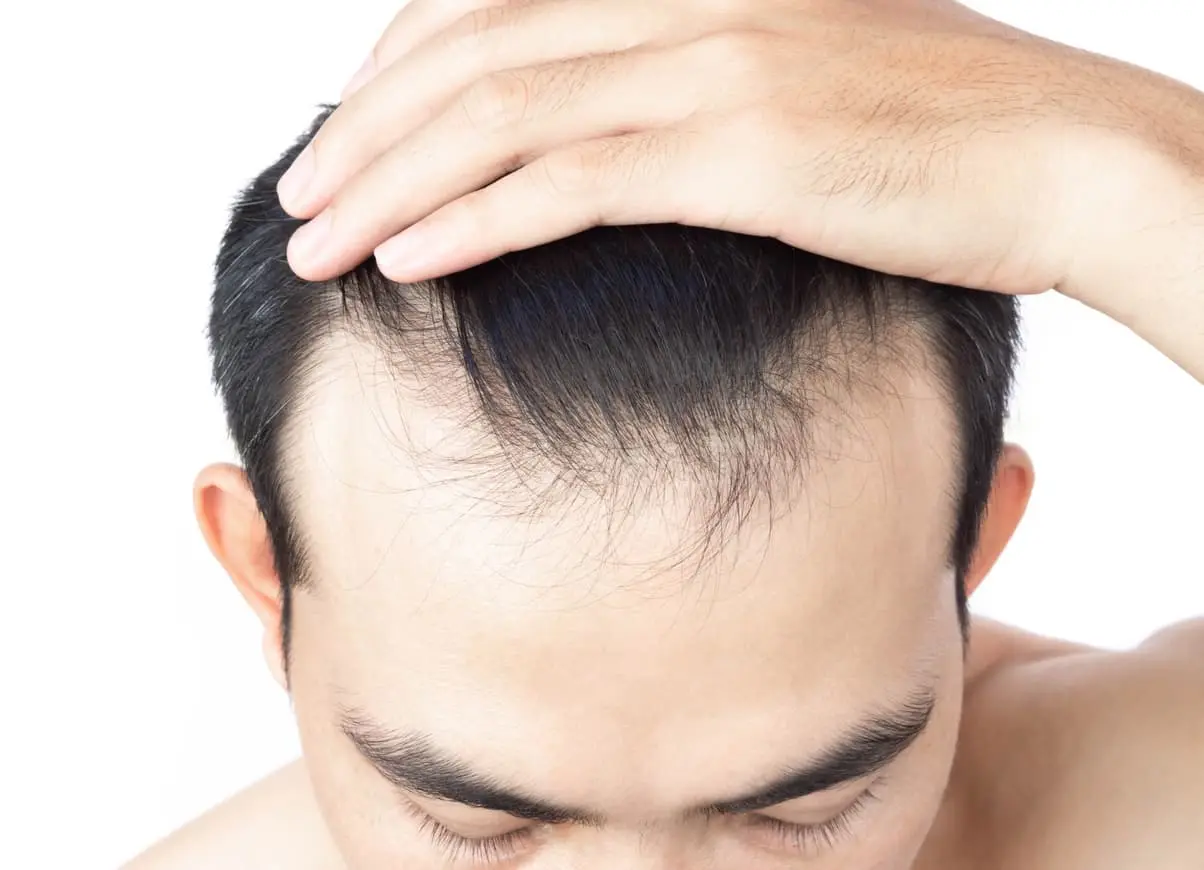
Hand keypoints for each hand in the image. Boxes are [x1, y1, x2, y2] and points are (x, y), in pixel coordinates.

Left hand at [276, 0, 1159, 296]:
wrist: (1066, 156)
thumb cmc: (944, 132)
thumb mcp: (801, 75)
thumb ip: (693, 86)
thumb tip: (615, 140)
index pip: (490, 8)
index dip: (392, 75)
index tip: (344, 143)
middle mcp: (683, 3)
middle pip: (466, 57)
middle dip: (358, 135)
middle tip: (297, 199)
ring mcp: (711, 69)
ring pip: (497, 119)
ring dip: (387, 185)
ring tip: (315, 244)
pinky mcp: (742, 152)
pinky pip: (570, 183)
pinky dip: (473, 222)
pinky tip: (405, 261)